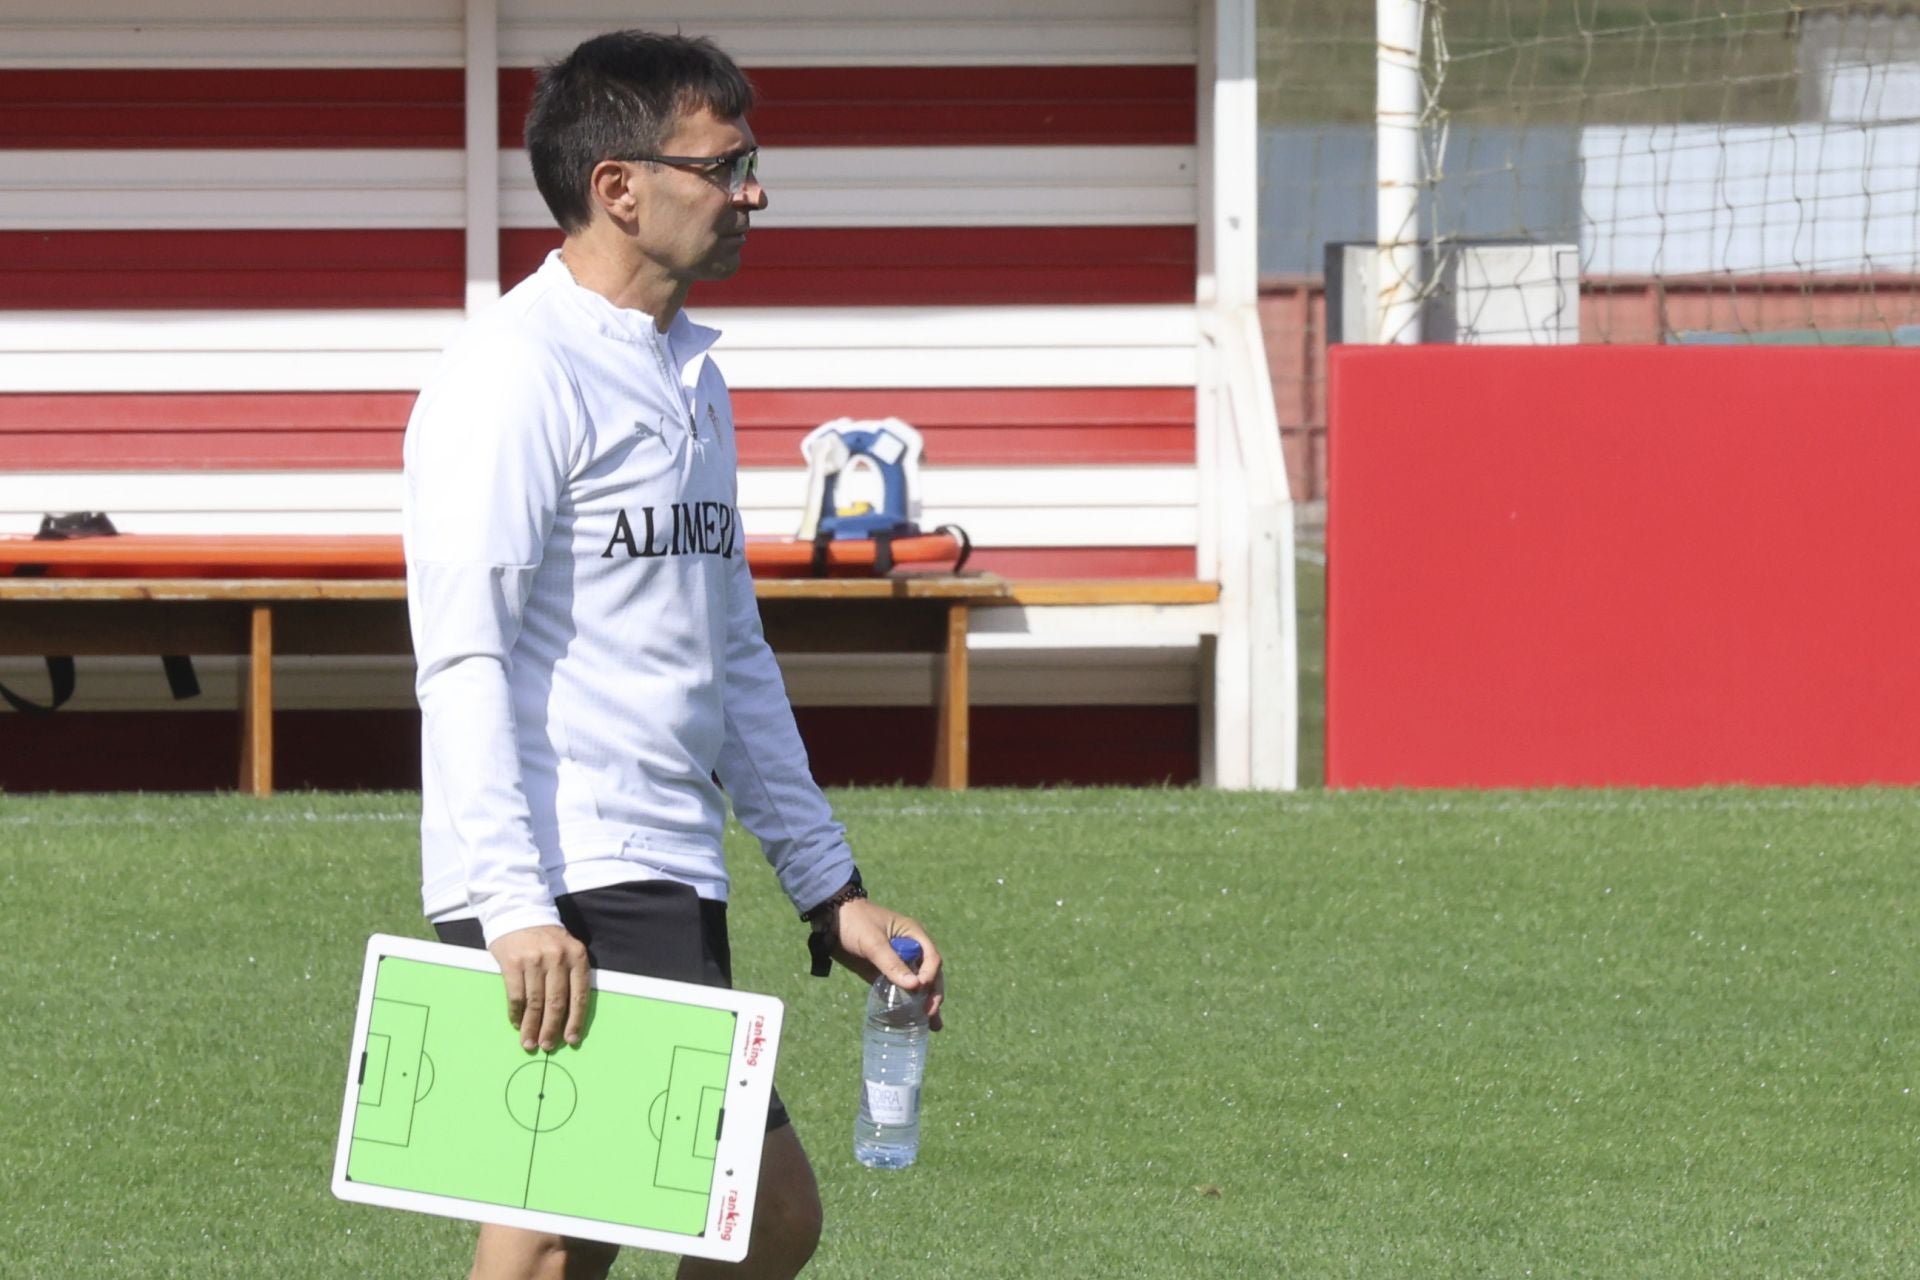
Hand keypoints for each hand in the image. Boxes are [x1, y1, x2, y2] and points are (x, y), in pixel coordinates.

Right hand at [487, 924, 589, 1051]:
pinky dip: (516, 1013)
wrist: (519, 912)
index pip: (579, 995)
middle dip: (551, 1029)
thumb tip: (567, 1016)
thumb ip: (570, 976)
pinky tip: (516, 1023)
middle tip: (547, 1046)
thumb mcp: (566, 950)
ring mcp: (534, 961)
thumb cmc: (546, 938)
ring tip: (529, 1042)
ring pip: (535, 1003)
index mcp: (576, 956)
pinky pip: (516, 996)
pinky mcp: (512, 963)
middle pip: (556, 1002)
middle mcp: (557, 958)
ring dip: (531, 1027)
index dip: (576, 1020)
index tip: (572, 1039)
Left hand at [832, 899, 945, 1030]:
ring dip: (926, 1004)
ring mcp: (898, 964)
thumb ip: (892, 963)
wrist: (829, 921)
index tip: (920, 988)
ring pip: (918, 986)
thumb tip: (915, 987)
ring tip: (933, 1026)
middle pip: (930, 974)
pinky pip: (899, 991)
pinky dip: (907, 1005)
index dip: (930, 975)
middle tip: (930, 1012)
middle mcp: (911, 950)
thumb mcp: (873, 942)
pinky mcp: (884, 975)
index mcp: (914, 935)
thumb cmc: (855, 923)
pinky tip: (913, 1022)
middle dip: (933, 994)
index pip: (931, 958)